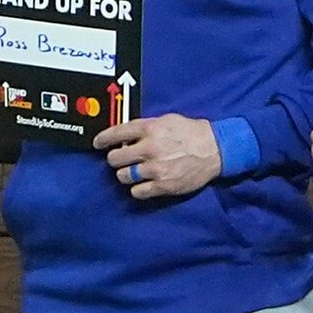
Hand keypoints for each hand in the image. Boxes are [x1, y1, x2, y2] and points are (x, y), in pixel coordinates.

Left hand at [96, 113, 221, 199]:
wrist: (214, 149)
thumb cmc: (191, 132)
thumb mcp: (166, 120)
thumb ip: (145, 127)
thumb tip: (125, 134)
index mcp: (149, 129)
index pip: (116, 134)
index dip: (102, 139)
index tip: (97, 143)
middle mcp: (149, 149)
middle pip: (114, 158)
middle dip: (115, 159)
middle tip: (121, 159)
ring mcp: (155, 169)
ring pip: (123, 177)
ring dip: (125, 175)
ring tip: (133, 172)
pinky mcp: (163, 185)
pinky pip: (137, 192)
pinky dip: (137, 189)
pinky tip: (143, 184)